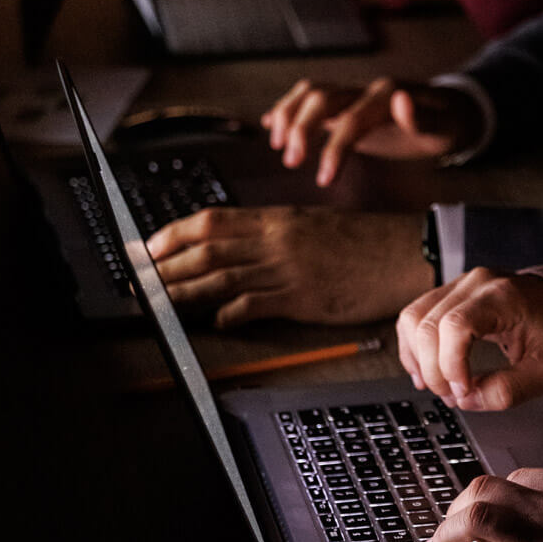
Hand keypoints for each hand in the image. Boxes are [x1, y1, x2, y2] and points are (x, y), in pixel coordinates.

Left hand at [145, 206, 431, 327]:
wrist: (404, 253)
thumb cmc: (363, 242)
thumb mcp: (312, 227)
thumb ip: (274, 235)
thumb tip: (238, 250)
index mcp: (276, 219)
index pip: (211, 221)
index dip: (172, 235)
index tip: (148, 249)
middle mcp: (275, 239)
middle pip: (206, 250)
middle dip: (165, 268)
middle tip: (139, 283)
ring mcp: (287, 268)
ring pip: (220, 278)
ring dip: (183, 293)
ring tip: (158, 305)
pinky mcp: (302, 297)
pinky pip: (254, 304)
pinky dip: (229, 314)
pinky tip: (216, 322)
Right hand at [263, 76, 483, 183]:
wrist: (452, 109)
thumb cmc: (448, 123)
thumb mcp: (447, 127)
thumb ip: (423, 119)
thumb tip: (401, 101)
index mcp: (388, 94)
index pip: (352, 120)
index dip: (335, 149)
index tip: (323, 179)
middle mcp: (365, 88)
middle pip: (322, 97)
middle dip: (302, 127)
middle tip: (291, 162)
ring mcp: (354, 93)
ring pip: (311, 91)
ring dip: (290, 115)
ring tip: (278, 145)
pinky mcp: (346, 102)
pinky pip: (311, 97)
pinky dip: (289, 107)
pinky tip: (272, 123)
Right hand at [397, 267, 542, 410]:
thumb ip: (508, 390)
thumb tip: (467, 400)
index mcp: (504, 297)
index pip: (456, 325)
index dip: (451, 364)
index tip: (464, 390)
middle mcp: (476, 284)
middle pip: (428, 325)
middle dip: (433, 370)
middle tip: (453, 395)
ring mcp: (458, 286)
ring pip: (413, 319)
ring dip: (418, 360)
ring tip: (439, 386)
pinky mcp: (446, 295)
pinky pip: (413, 318)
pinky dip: (413, 348)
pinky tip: (426, 370)